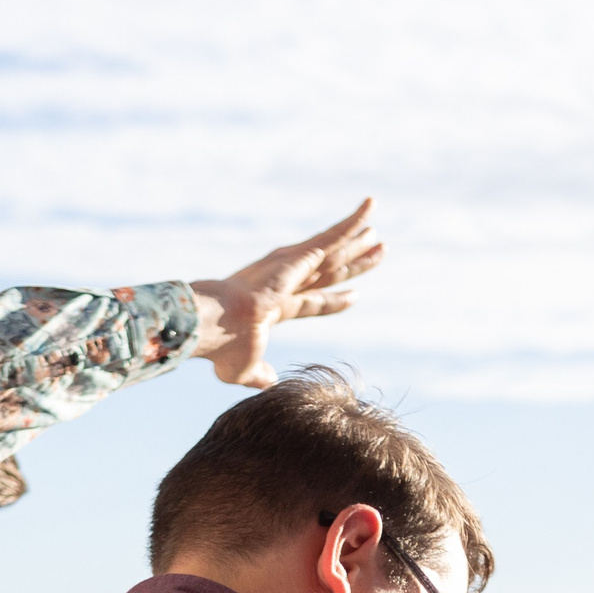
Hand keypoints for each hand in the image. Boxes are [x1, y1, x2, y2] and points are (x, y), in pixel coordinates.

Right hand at [189, 198, 385, 388]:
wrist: (216, 324)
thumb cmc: (222, 348)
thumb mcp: (244, 369)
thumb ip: (259, 375)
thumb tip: (269, 384)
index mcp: (274, 307)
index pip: (312, 302)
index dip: (334, 300)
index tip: (354, 295)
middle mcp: (285, 283)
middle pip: (328, 272)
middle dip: (352, 265)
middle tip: (373, 253)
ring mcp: (291, 268)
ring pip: (334, 253)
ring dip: (356, 243)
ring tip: (377, 235)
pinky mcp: (297, 257)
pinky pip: (332, 238)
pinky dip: (351, 223)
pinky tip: (369, 209)